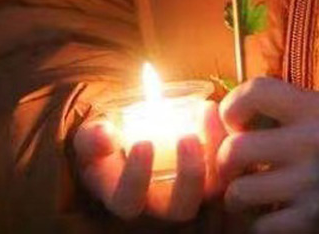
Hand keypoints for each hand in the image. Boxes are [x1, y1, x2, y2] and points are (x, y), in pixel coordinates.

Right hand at [73, 101, 224, 220]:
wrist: (128, 139)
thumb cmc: (108, 144)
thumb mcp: (91, 140)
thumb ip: (91, 138)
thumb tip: (103, 133)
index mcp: (125, 197)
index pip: (129, 203)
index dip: (136, 178)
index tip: (143, 143)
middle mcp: (160, 203)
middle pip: (181, 208)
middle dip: (189, 175)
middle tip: (187, 137)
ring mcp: (190, 190)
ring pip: (212, 188)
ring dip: (215, 151)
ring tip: (206, 112)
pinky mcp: (211, 172)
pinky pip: (227, 165)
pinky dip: (224, 138)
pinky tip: (212, 109)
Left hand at [218, 77, 318, 233]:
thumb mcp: (317, 110)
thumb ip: (272, 108)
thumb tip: (209, 113)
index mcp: (313, 107)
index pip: (254, 91)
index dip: (232, 105)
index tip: (234, 120)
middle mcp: (313, 142)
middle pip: (235, 149)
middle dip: (225, 161)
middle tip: (234, 165)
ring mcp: (313, 183)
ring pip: (239, 193)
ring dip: (237, 196)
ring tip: (250, 191)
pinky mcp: (314, 218)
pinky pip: (260, 227)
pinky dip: (259, 223)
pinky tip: (272, 212)